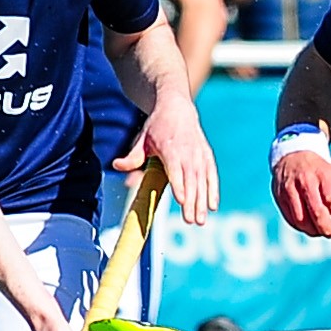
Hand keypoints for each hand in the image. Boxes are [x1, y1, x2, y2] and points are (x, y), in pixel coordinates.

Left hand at [120, 96, 217, 225]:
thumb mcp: (142, 139)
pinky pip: (212, 176)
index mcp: (171, 148)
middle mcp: (188, 152)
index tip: (182, 201)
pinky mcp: (207, 157)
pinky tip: (213, 207)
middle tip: (191, 221)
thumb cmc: (157, 127)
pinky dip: (213, 191)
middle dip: (193, 202)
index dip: (180, 186)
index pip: (177, 170)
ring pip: (203, 182)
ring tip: (201, 221)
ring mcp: (200, 155)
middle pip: (192, 181)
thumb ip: (132, 156)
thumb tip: (116, 165)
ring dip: (203, 202)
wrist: (178, 109)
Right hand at [272, 135, 330, 236]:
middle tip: (330, 234)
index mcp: (322, 174)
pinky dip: (299, 226)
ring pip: (300, 218)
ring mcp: (289, 189)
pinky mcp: (279, 197)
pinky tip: (306, 227)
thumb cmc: (318, 171)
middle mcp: (305, 180)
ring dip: (311, 230)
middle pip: (316, 210)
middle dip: (325, 226)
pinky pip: (289, 218)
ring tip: (318, 232)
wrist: (292, 157)